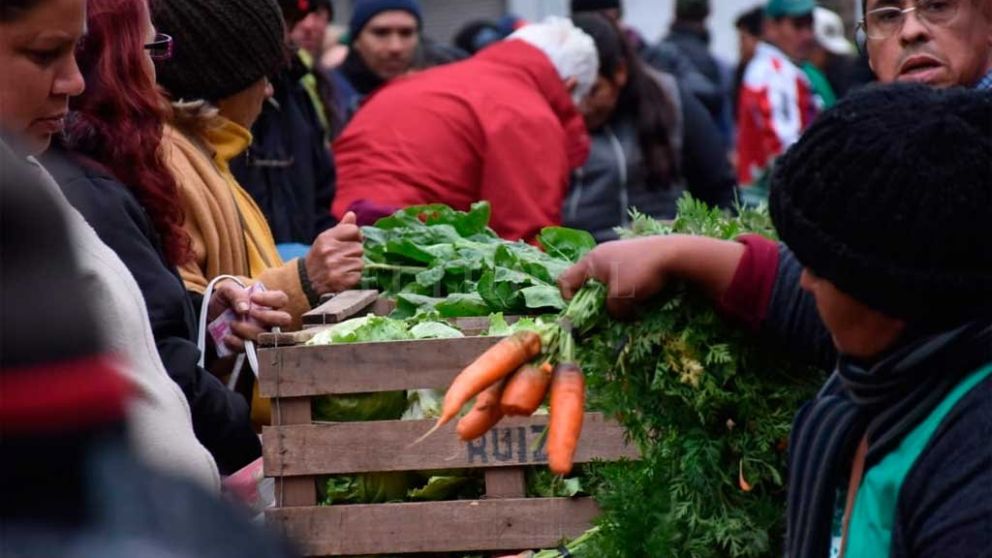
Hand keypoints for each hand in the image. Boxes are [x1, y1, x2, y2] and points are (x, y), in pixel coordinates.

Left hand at [225, 289, 291, 351]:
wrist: (207, 320)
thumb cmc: (222, 302)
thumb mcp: (225, 291)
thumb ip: (236, 293)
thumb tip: (245, 308)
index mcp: (266, 302)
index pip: (281, 299)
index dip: (271, 299)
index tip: (253, 298)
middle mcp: (268, 319)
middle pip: (285, 319)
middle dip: (268, 316)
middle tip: (250, 313)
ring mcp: (262, 334)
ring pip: (267, 337)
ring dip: (248, 330)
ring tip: (232, 324)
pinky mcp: (251, 347)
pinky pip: (252, 349)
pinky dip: (238, 343)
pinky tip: (227, 337)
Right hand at [305, 211, 363, 293]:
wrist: (306, 283)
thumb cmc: (319, 259)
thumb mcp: (325, 241)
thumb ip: (341, 228)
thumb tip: (352, 214)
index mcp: (326, 238)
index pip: (354, 230)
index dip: (355, 237)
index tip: (349, 244)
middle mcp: (329, 251)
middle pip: (359, 247)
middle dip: (354, 254)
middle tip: (342, 259)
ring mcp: (334, 266)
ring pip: (360, 262)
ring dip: (354, 266)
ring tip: (342, 268)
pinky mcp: (340, 280)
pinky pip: (358, 274)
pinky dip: (353, 277)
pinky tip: (343, 277)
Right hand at [558, 237, 672, 319]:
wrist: (676, 254)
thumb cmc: (642, 273)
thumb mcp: (621, 298)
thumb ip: (611, 310)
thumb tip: (616, 313)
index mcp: (591, 261)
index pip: (565, 279)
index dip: (567, 298)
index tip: (581, 311)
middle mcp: (601, 253)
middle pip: (586, 279)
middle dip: (592, 297)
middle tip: (603, 311)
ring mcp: (618, 252)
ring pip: (605, 278)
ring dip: (610, 293)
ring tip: (624, 304)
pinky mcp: (633, 255)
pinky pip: (620, 274)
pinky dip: (624, 286)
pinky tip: (638, 293)